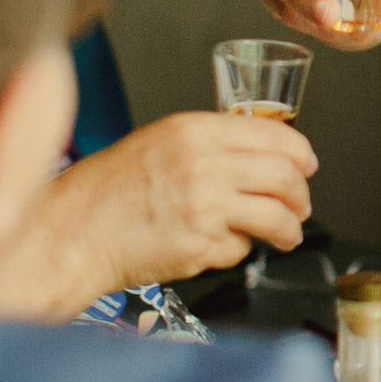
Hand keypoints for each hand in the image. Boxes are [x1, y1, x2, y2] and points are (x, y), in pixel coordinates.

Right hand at [0, 113, 316, 318]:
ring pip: (278, 217)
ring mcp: (206, 208)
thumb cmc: (108, 191)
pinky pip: (241, 248)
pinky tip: (214, 246)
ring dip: (290, 229)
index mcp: (194, 131)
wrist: (73, 232)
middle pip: (287, 176)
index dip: (301, 153)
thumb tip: (261, 157)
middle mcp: (205, 165)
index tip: (307, 165)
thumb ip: (210, 145)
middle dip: (302, 195)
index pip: (276, 135)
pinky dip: (236, 250)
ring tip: (285, 234)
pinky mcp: (202, 246)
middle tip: (300, 205)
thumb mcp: (160, 143)